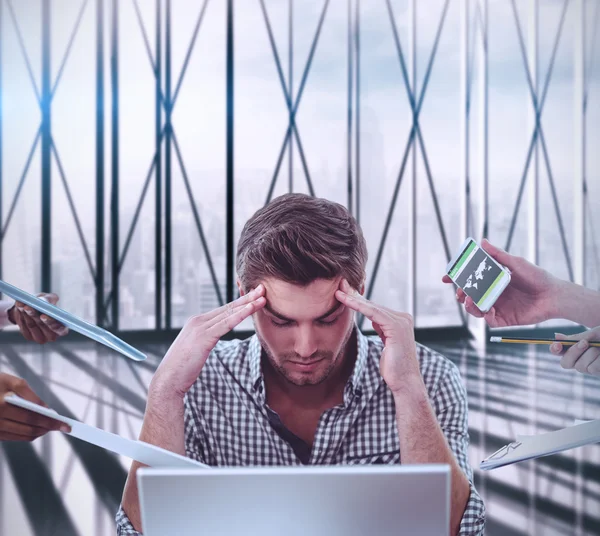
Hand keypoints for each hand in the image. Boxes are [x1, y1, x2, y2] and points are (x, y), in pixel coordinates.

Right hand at [0, 373, 69, 440]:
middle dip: (47, 428)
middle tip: (61, 426)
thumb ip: (30, 395)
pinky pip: (13, 437)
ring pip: (22, 436)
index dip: (51, 422)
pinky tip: (35, 427)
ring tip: (50, 425)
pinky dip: (26, 434)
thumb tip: (47, 409)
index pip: (32, 418)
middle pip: (28, 429)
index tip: (66, 425)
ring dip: (38, 432)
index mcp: (2, 406)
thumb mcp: (12, 382)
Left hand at [7, 293, 68, 343]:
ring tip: (22, 304)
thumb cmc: (44, 303)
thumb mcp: (49, 299)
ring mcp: (40, 338)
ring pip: (32, 325)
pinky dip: (21, 316)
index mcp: (62, 328)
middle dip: (35, 316)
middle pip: (44, 326)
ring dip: (26, 314)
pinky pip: (24, 326)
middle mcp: (52, 335)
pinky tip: (20, 309)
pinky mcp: (29, 337)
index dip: (52, 322)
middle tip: (28, 307)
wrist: (31, 308)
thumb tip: (44, 301)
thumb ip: (50, 299)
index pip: (60, 329)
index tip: (43, 315)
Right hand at [150, 285, 265, 397]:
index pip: (223, 310)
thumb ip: (205, 340)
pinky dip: (240, 315)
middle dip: (247, 298)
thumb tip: (212, 340)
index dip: (240, 302)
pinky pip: (226, 324)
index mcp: (197, 323)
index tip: (254, 296)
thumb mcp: (196, 349)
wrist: (168, 380)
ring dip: (248, 304)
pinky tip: (251, 309)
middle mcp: (198, 321)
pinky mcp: (204, 337)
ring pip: (229, 313)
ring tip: (262, 297)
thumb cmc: (182, 369)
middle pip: (228, 308)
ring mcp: (200, 328)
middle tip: (262, 289)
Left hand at [335, 280, 422, 394]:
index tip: (344, 292)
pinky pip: (373, 313)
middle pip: (373, 304)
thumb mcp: (386, 343)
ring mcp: (401, 321)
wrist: (404, 382)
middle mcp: (403, 318)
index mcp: (400, 320)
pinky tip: (347, 301)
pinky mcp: (396, 327)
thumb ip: (382, 329)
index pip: (375, 308)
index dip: (359, 300)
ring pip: (371, 307)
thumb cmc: (394, 367)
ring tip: (339, 291)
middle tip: (339, 284)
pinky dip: (358, 306)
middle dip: (355, 294)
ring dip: (353, 298)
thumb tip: (375, 319)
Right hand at [442, 239, 558, 327]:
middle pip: (469, 295)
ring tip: (468, 300)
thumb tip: (482, 241)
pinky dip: (484, 315)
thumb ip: (498, 255)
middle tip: (458, 292)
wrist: (553, 295)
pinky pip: (489, 320)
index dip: (457, 279)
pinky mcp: (504, 319)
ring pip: (476, 309)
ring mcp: (498, 307)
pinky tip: (485, 309)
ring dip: (469, 305)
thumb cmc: (537, 276)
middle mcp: (493, 294)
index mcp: (493, 280)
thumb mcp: (515, 263)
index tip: (447, 277)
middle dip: (460, 294)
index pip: (470, 280)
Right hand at [550, 328, 599, 375]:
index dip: (554, 349)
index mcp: (575, 349)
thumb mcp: (592, 335)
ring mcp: (588, 369)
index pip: (557, 351)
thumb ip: (575, 338)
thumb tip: (555, 336)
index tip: (558, 345)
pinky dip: (598, 360)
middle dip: (573, 352)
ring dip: (591, 354)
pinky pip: (592, 369)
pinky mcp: (597, 373)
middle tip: (585, 343)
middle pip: (565, 363)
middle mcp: (579, 360)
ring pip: (579, 367)